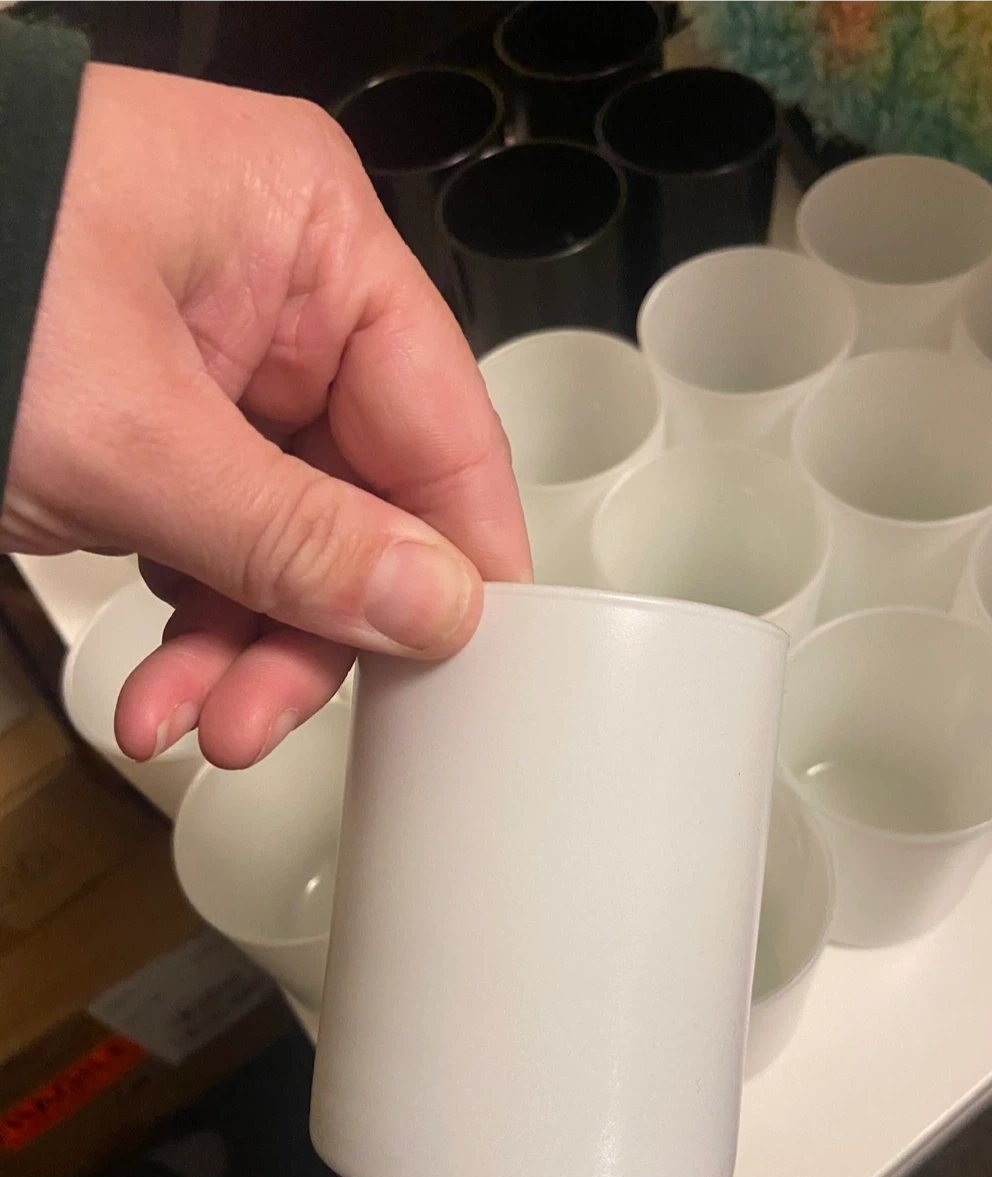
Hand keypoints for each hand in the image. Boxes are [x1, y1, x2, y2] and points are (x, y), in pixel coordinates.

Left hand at [6, 63, 529, 766]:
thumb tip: (435, 605)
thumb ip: (295, 536)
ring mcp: (216, 359)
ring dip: (237, 647)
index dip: (461, 558)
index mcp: (312, 241)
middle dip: (305, 630)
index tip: (467, 667)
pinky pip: (214, 535)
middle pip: (360, 501)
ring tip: (186, 721)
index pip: (442, 424)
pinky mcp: (157, 415)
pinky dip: (188, 620)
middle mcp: (280, 295)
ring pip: (287, 537)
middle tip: (263, 722)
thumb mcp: (128, 436)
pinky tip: (156, 687)